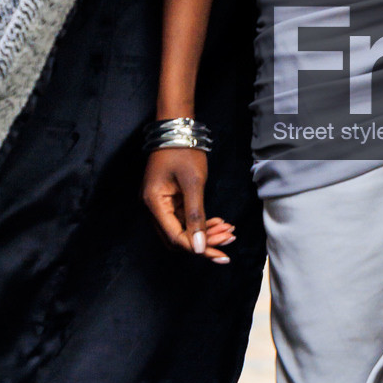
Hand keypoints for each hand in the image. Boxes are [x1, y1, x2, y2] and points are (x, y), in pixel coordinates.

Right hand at [142, 148, 234, 262]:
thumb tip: (198, 247)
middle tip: (229, 241)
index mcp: (154, 204)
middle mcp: (153, 208)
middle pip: (177, 238)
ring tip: (229, 231)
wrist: (177, 128)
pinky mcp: (169, 200)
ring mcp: (160, 204)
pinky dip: (202, 222)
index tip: (220, 254)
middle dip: (203, 242)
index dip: (197, 248)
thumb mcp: (193, 183)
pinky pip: (184, 219)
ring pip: (182, 230)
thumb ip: (196, 215)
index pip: (175, 237)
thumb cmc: (184, 151)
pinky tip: (220, 222)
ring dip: (205, 233)